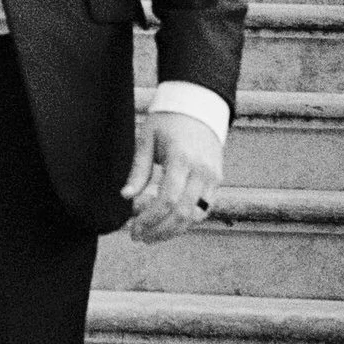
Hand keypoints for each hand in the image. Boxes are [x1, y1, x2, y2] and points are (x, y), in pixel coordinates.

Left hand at [120, 108, 221, 244]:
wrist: (199, 105)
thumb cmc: (168, 120)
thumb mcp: (147, 139)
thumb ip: (138, 170)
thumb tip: (125, 197)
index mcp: (181, 158)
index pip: (167, 200)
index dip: (149, 219)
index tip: (133, 227)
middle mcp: (201, 170)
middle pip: (182, 213)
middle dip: (159, 231)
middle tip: (138, 237)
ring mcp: (213, 176)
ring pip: (195, 216)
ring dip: (172, 231)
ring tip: (151, 236)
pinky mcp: (217, 180)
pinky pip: (204, 209)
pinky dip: (186, 221)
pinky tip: (168, 224)